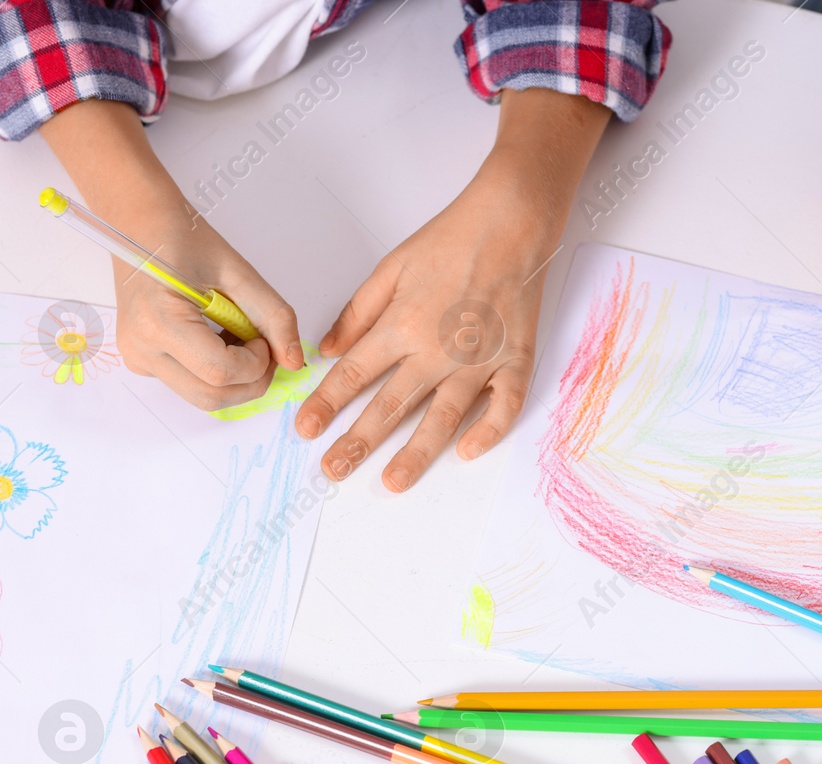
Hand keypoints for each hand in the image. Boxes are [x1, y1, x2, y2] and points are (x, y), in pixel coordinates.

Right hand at [108, 212, 302, 409]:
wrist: (140, 223)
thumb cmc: (182, 237)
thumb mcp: (238, 273)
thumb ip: (274, 317)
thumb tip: (294, 360)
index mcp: (158, 323)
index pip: (221, 372)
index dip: (257, 363)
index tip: (266, 339)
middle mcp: (141, 348)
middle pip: (211, 397)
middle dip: (250, 380)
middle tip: (265, 347)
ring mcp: (138, 358)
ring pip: (202, 397)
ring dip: (235, 378)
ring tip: (240, 338)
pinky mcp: (142, 360)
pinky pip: (189, 383)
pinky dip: (216, 373)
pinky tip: (221, 340)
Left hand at [295, 87, 608, 488]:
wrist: (511, 224)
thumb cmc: (451, 239)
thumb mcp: (391, 267)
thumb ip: (358, 313)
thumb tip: (327, 349)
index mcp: (402, 325)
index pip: (353, 374)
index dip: (326, 404)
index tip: (306, 430)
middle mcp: (437, 351)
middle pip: (390, 407)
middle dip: (357, 443)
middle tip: (334, 471)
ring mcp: (479, 361)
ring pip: (443, 419)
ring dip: (416, 454)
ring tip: (393, 482)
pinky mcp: (515, 361)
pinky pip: (503, 407)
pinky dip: (488, 432)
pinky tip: (468, 453)